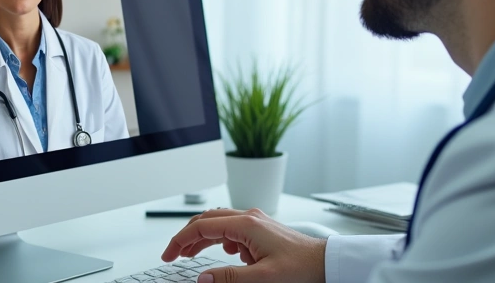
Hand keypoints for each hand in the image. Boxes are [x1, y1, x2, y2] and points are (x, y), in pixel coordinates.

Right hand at [161, 207, 326, 282]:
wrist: (326, 263)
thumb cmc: (301, 268)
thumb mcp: (262, 278)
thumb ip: (230, 278)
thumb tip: (203, 278)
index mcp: (246, 225)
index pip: (202, 226)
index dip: (181, 240)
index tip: (169, 254)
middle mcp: (250, 218)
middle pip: (208, 219)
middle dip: (188, 236)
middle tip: (174, 254)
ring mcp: (257, 222)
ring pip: (220, 223)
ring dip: (203, 238)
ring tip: (190, 254)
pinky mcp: (262, 230)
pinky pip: (233, 229)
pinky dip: (221, 240)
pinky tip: (225, 254)